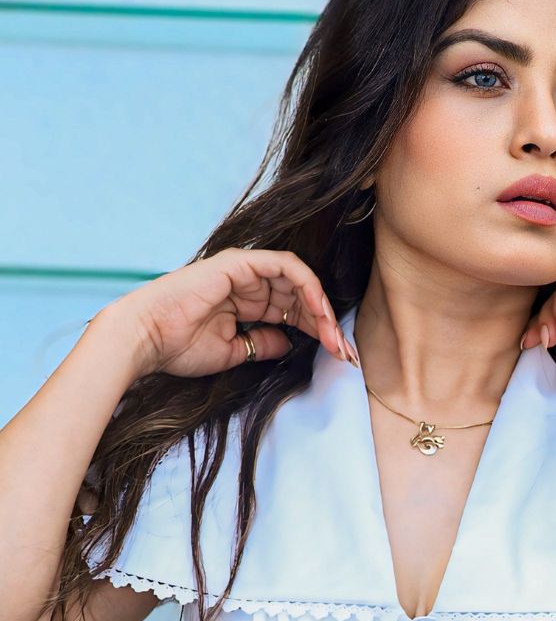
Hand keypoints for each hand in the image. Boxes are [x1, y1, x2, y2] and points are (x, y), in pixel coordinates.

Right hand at [106, 248, 360, 380]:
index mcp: (244, 302)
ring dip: (322, 310)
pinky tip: (321, 315)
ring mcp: (244, 270)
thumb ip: (263, 345)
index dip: (316, 332)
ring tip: (336, 339)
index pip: (291, 312)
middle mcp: (246, 282)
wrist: (145, 340)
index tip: (336, 357)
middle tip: (345, 353)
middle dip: (326, 325)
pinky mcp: (240, 263)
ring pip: (299, 282)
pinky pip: (287, 268)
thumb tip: (290, 343)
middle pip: (300, 297)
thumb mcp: (233, 352)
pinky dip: (308, 288)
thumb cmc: (177, 348)